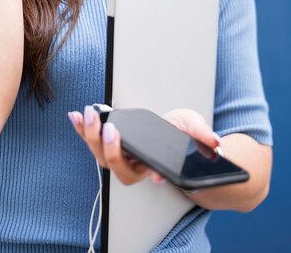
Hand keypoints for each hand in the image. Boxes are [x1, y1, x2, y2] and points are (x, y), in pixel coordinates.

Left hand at [68, 106, 220, 186]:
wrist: (170, 128)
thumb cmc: (180, 133)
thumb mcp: (193, 127)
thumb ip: (202, 133)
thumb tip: (214, 142)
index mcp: (155, 166)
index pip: (151, 175)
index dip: (153, 175)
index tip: (155, 176)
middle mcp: (135, 165)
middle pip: (118, 167)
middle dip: (111, 150)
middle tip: (111, 130)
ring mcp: (120, 154)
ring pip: (100, 155)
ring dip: (90, 135)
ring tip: (88, 114)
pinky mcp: (108, 141)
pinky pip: (91, 138)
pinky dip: (82, 127)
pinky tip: (76, 115)